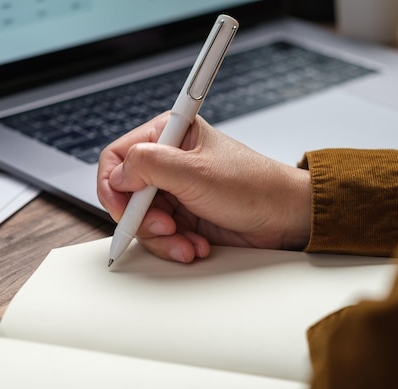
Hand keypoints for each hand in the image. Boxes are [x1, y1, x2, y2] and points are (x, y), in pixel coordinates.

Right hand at [97, 113, 311, 262]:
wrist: (284, 218)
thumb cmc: (253, 186)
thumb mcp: (196, 172)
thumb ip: (150, 165)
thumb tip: (118, 174)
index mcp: (170, 135)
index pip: (118, 156)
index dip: (113, 184)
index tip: (122, 208)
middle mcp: (168, 162)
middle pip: (126, 194)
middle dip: (143, 218)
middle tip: (167, 226)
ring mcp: (174, 190)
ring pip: (141, 219)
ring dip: (162, 237)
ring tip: (187, 241)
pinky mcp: (182, 215)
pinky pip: (159, 235)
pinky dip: (174, 245)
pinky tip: (195, 245)